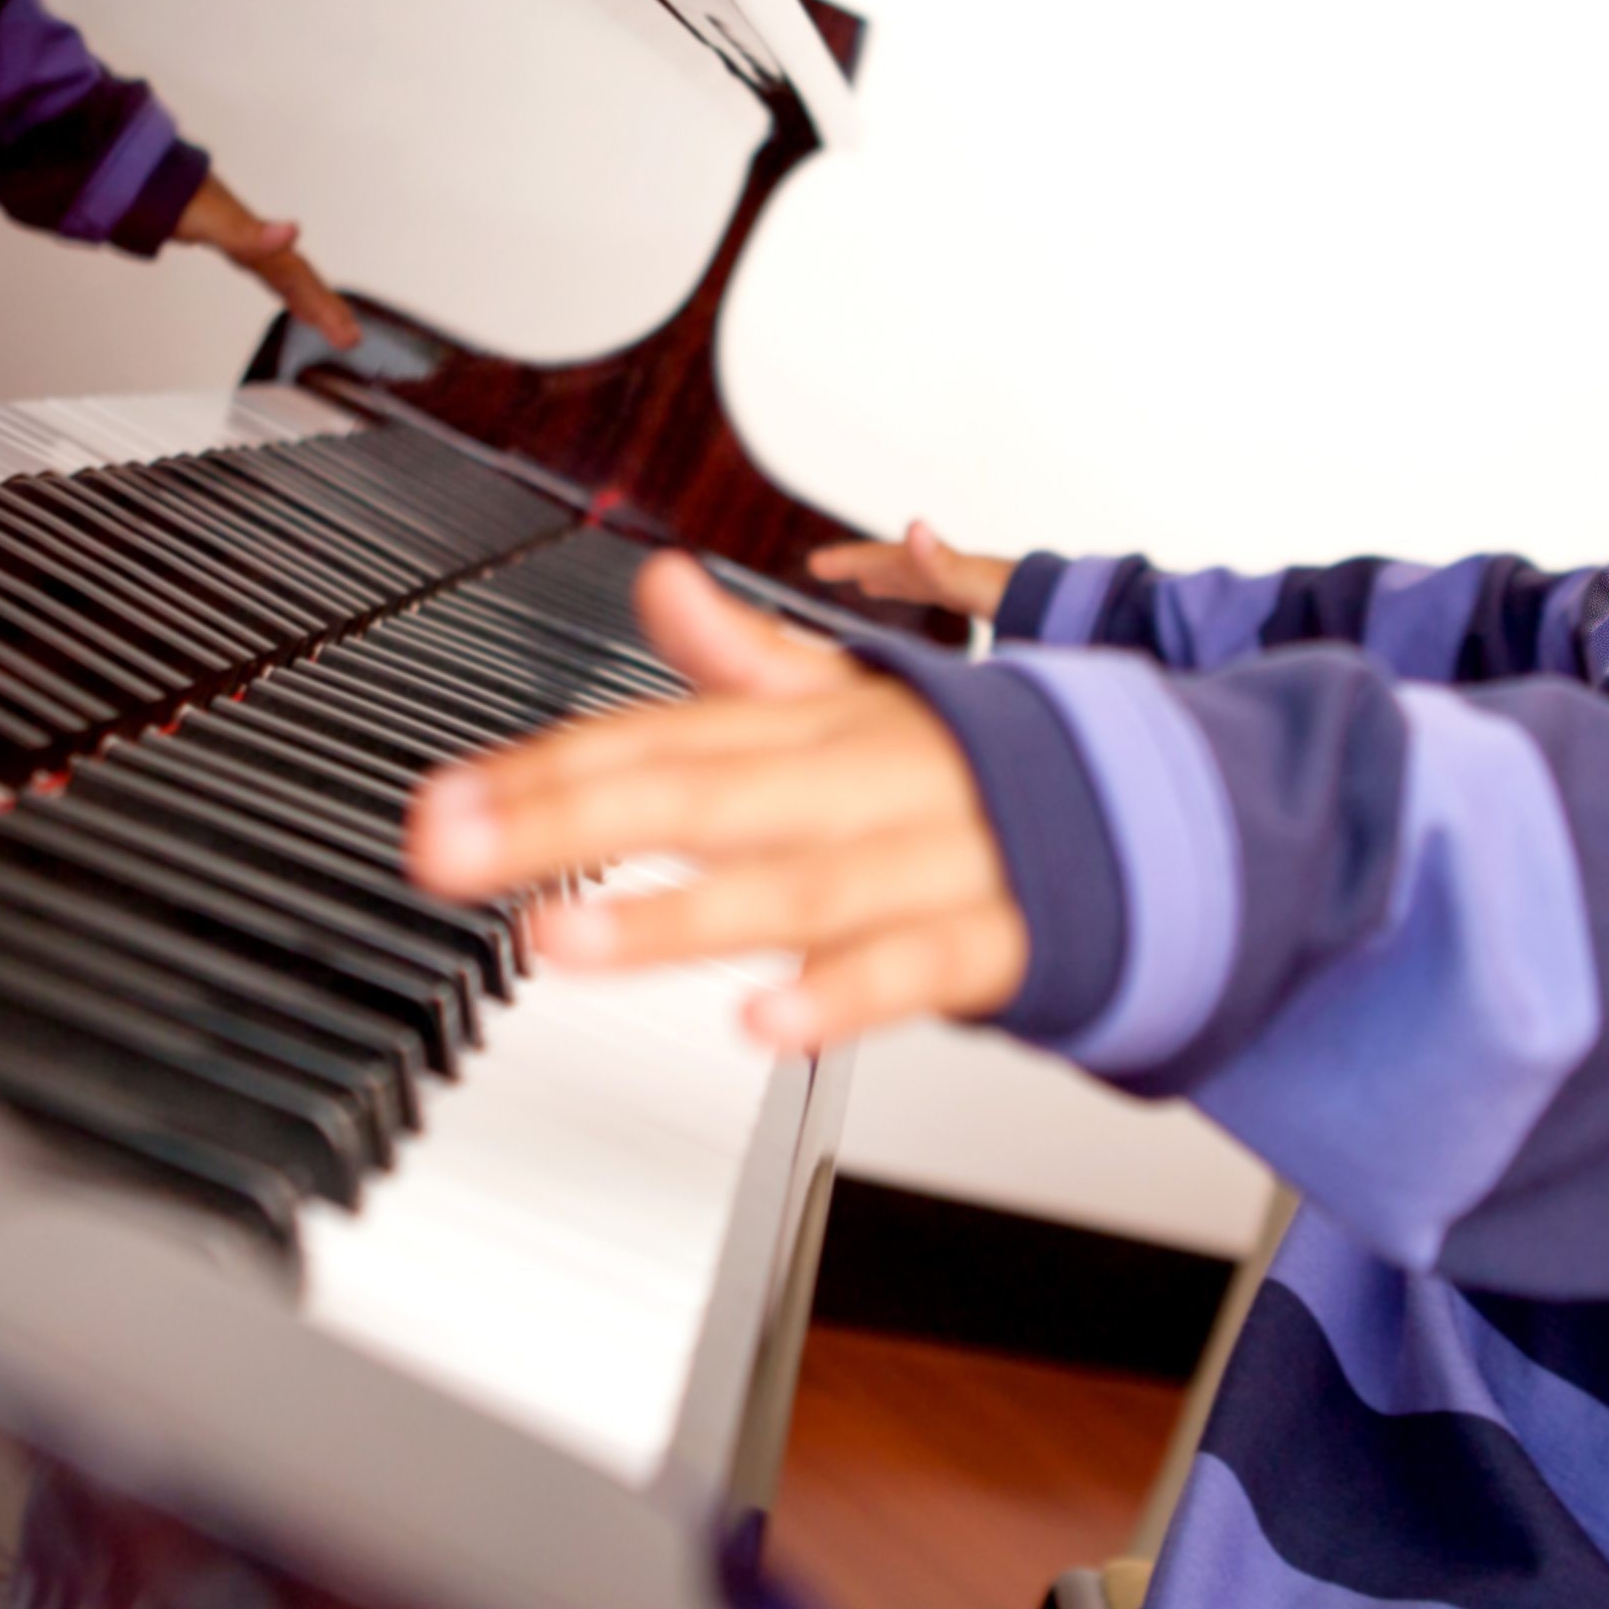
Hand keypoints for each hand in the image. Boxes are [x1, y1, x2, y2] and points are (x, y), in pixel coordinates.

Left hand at [173, 173, 357, 349]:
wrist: (156, 176)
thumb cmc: (184, 199)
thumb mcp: (215, 220)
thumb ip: (250, 232)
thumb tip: (292, 231)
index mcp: (259, 245)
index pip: (299, 279)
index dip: (323, 305)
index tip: (347, 332)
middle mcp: (260, 245)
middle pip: (301, 279)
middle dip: (327, 308)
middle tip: (351, 337)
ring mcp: (250, 246)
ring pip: (291, 278)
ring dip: (314, 301)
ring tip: (334, 323)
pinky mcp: (238, 247)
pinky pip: (274, 275)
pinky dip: (289, 291)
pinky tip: (294, 301)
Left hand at [407, 555, 1027, 1051]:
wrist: (1165, 806)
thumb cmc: (987, 760)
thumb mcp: (868, 695)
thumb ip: (750, 661)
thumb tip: (661, 586)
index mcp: (826, 722)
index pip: (665, 737)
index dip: (548, 769)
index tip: (443, 803)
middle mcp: (866, 779)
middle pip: (703, 794)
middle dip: (569, 821)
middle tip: (452, 849)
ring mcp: (933, 857)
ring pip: (796, 885)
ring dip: (677, 917)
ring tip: (563, 939)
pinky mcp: (995, 938)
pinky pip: (915, 968)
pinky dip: (843, 996)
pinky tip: (764, 1022)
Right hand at [807, 520, 1015, 621]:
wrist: (1046, 597)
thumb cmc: (1005, 591)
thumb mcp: (964, 576)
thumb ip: (936, 558)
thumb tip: (914, 526)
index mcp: (929, 564)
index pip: (880, 559)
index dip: (848, 561)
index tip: (816, 563)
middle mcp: (937, 566)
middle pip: (888, 562)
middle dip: (854, 564)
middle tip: (818, 566)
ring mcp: (950, 578)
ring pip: (905, 574)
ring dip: (880, 574)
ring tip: (861, 579)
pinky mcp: (963, 591)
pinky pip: (923, 587)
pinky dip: (905, 588)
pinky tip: (901, 593)